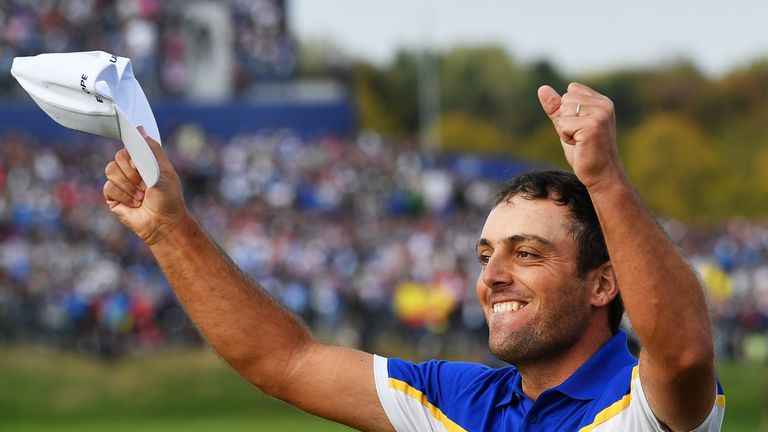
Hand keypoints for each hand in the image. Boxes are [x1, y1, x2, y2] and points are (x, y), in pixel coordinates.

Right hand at [103, 127, 187, 244]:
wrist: (164, 222)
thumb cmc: (168, 198)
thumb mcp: (165, 170)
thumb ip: (153, 149)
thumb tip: (140, 129)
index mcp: (142, 162)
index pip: (129, 147)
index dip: (133, 155)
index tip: (141, 166)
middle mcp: (129, 170)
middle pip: (118, 157)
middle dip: (133, 173)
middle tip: (145, 185)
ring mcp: (120, 183)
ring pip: (111, 170)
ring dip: (129, 185)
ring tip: (141, 196)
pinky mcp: (112, 197)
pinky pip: (108, 187)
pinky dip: (124, 195)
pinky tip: (134, 203)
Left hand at [538, 82, 624, 189]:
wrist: (601, 175)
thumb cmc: (585, 152)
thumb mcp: (568, 125)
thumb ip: (556, 107)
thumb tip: (541, 88)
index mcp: (602, 101)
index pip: (571, 90)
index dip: (568, 110)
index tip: (580, 127)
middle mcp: (604, 104)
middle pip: (566, 99)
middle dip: (566, 120)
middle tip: (579, 137)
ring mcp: (600, 114)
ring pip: (564, 111)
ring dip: (566, 129)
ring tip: (580, 141)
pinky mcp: (592, 126)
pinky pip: (563, 124)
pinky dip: (566, 137)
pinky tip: (579, 145)